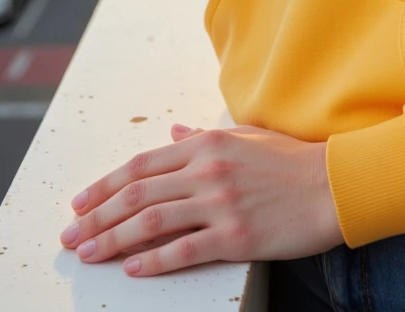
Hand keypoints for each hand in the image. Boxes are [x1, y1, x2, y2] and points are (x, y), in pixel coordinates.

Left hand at [59, 122, 344, 276]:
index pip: (141, 165)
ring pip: (151, 222)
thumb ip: (202, 138)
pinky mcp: (235, 237)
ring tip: (89, 254)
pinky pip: (184, 251)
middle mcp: (207, 170)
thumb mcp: (244, 137)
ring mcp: (220, 204)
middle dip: (97, 216)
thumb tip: (171, 135)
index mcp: (207, 144)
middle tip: (71, 236)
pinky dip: (153, 261)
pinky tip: (132, 269)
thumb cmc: (290, 160)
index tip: (80, 203)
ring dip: (113, 240)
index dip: (105, 185)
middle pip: (137, 194)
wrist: (333, 185)